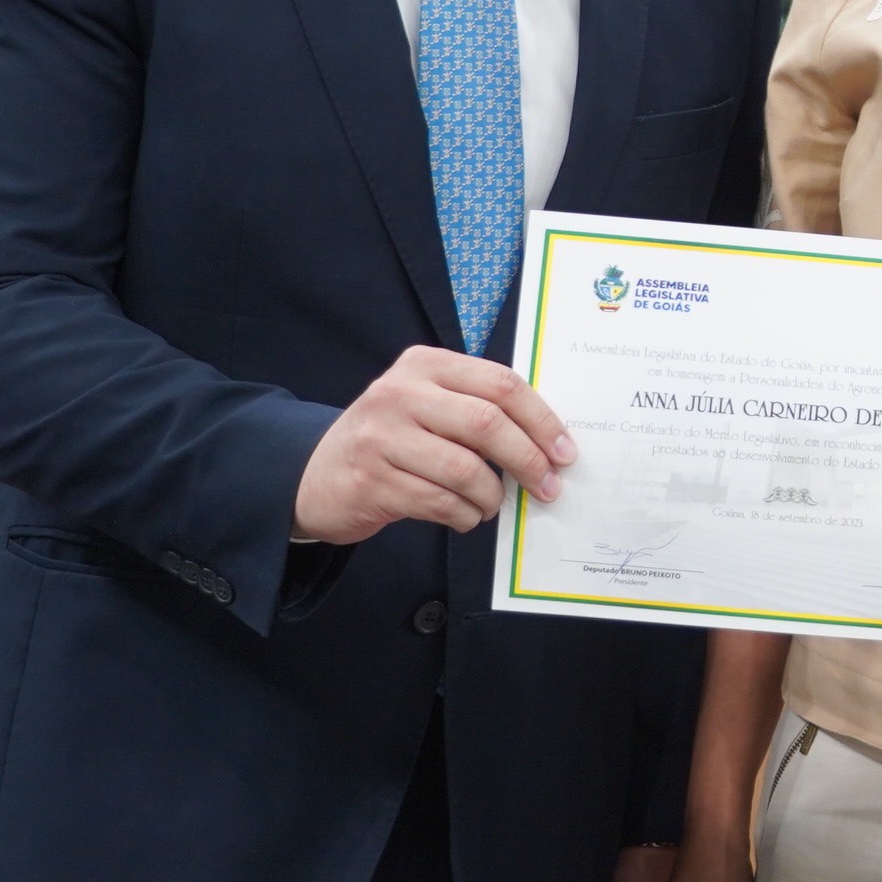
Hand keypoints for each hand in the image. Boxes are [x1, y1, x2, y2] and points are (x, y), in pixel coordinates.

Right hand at [291, 344, 576, 542]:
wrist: (316, 476)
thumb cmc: (392, 438)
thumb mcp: (428, 404)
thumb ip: (477, 408)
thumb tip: (548, 441)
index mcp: (425, 364)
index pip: (501, 384)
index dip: (541, 420)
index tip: (565, 451)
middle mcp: (399, 393)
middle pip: (487, 424)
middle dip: (527, 460)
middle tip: (547, 486)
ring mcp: (381, 436)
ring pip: (465, 469)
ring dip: (492, 495)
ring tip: (493, 504)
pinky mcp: (371, 480)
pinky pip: (439, 502)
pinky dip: (464, 515)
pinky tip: (465, 516)